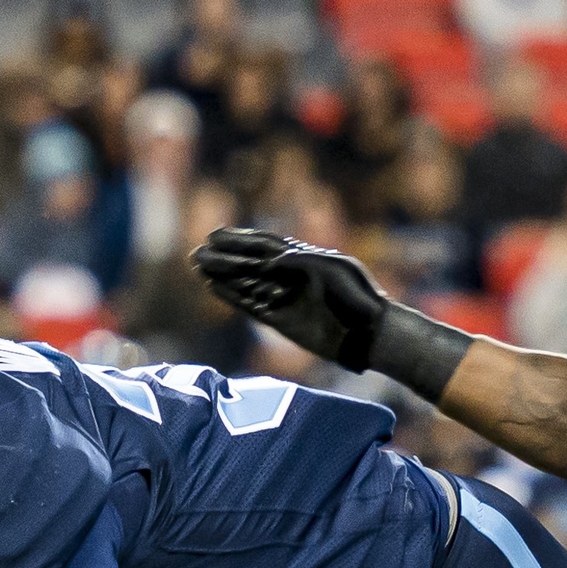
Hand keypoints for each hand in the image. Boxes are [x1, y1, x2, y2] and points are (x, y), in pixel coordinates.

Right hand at [190, 228, 391, 368]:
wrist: (369, 333)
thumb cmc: (358, 295)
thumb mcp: (333, 269)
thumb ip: (301, 260)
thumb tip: (270, 258)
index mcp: (304, 258)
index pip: (264, 245)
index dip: (239, 239)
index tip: (214, 235)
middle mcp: (291, 277)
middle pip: (250, 263)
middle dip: (223, 257)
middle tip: (196, 253)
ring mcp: (286, 299)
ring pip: (246, 284)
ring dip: (222, 276)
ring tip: (197, 267)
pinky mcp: (283, 322)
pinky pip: (252, 307)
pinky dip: (233, 297)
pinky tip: (213, 288)